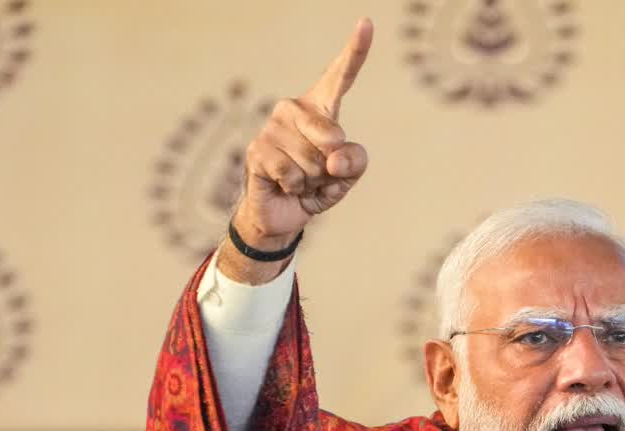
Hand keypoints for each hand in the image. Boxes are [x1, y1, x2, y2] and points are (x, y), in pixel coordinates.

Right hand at [231, 17, 372, 250]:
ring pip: (314, 161)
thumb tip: (333, 155)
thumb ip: (355, 160)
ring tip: (300, 181)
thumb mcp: (348, 174)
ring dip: (313, 181)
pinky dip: (297, 188)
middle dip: (332, 166)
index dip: (355, 51)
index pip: (340, 77)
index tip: (367, 22)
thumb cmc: (318, 186)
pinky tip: (285, 185)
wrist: (284, 214)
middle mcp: (293, 110)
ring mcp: (272, 127)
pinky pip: (294, 174)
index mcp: (319, 109)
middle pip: (333, 136)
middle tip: (318, 174)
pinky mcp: (257, 150)